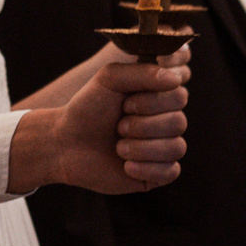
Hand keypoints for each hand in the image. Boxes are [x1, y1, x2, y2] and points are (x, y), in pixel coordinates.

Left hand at [13, 45, 188, 193]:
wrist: (66, 142)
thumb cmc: (88, 107)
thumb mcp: (110, 79)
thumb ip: (142, 71)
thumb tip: (176, 78)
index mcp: (160, 96)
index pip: (179, 96)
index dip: (151, 102)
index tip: (125, 104)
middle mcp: (166, 121)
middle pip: (178, 122)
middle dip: (142, 125)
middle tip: (118, 127)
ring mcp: (163, 148)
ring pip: (176, 148)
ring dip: (141, 148)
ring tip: (119, 147)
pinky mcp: (157, 174)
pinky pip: (171, 172)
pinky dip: (147, 169)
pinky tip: (126, 166)